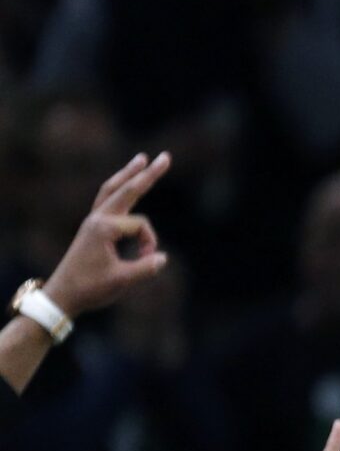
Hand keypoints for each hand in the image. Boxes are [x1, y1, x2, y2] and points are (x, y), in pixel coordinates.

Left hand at [42, 153, 172, 318]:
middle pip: (126, 189)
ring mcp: (93, 220)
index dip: (149, 242)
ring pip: (113, 190)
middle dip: (147, 174)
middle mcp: (97, 218)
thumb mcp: (121, 281)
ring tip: (141, 158)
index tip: (146, 258)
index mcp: (104, 228)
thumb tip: (162, 257)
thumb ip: (145, 268)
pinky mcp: (92, 227)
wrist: (63, 294)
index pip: (140, 226)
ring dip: (128, 175)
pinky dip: (119, 189)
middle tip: (165, 157)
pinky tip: (125, 183)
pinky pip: (107, 200)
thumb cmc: (91, 288)